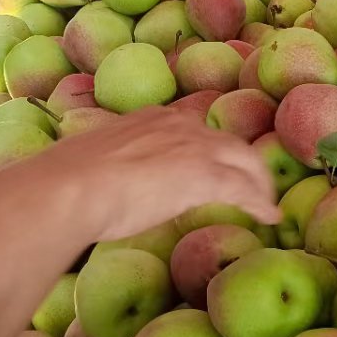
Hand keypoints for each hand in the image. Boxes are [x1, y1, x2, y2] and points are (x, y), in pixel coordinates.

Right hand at [13, 106, 281, 242]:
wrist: (68, 189)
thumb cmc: (67, 182)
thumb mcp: (94, 161)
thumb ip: (111, 165)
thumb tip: (102, 184)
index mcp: (152, 118)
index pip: (194, 128)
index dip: (209, 147)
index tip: (214, 161)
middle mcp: (179, 125)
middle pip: (229, 142)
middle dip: (245, 163)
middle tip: (253, 185)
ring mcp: (195, 148)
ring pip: (244, 161)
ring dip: (258, 184)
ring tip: (265, 204)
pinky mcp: (205, 175)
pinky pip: (244, 189)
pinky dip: (260, 202)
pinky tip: (269, 218)